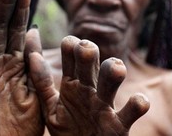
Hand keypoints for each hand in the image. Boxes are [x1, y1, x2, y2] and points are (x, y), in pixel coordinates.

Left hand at [29, 36, 149, 135]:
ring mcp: (105, 105)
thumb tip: (32, 54)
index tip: (69, 44)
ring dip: (113, 70)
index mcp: (72, 83)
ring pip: (112, 79)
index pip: (71, 53)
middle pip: (91, 60)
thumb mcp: (49, 106)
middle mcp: (89, 89)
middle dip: (88, 51)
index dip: (70, 45)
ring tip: (116, 68)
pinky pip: (133, 110)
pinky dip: (138, 104)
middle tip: (85, 50)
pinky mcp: (119, 124)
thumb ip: (41, 81)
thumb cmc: (68, 130)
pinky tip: (138, 101)